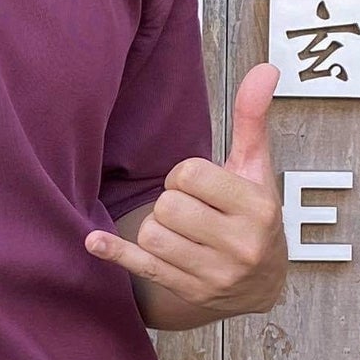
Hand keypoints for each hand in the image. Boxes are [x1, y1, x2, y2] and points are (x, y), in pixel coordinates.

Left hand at [87, 63, 287, 316]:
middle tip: (190, 208)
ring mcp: (213, 275)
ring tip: (179, 228)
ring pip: (152, 235)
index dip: (185, 174)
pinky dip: (114, 254)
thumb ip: (252, 117)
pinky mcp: (189, 292)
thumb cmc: (254, 214)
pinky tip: (94, 241)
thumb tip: (266, 68)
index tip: (199, 185)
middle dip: (171, 200)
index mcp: (258, 208)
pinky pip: (142, 268)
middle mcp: (239, 245)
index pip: (190, 175)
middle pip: (168, 207)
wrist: (263, 283)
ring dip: (156, 226)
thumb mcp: (257, 167)